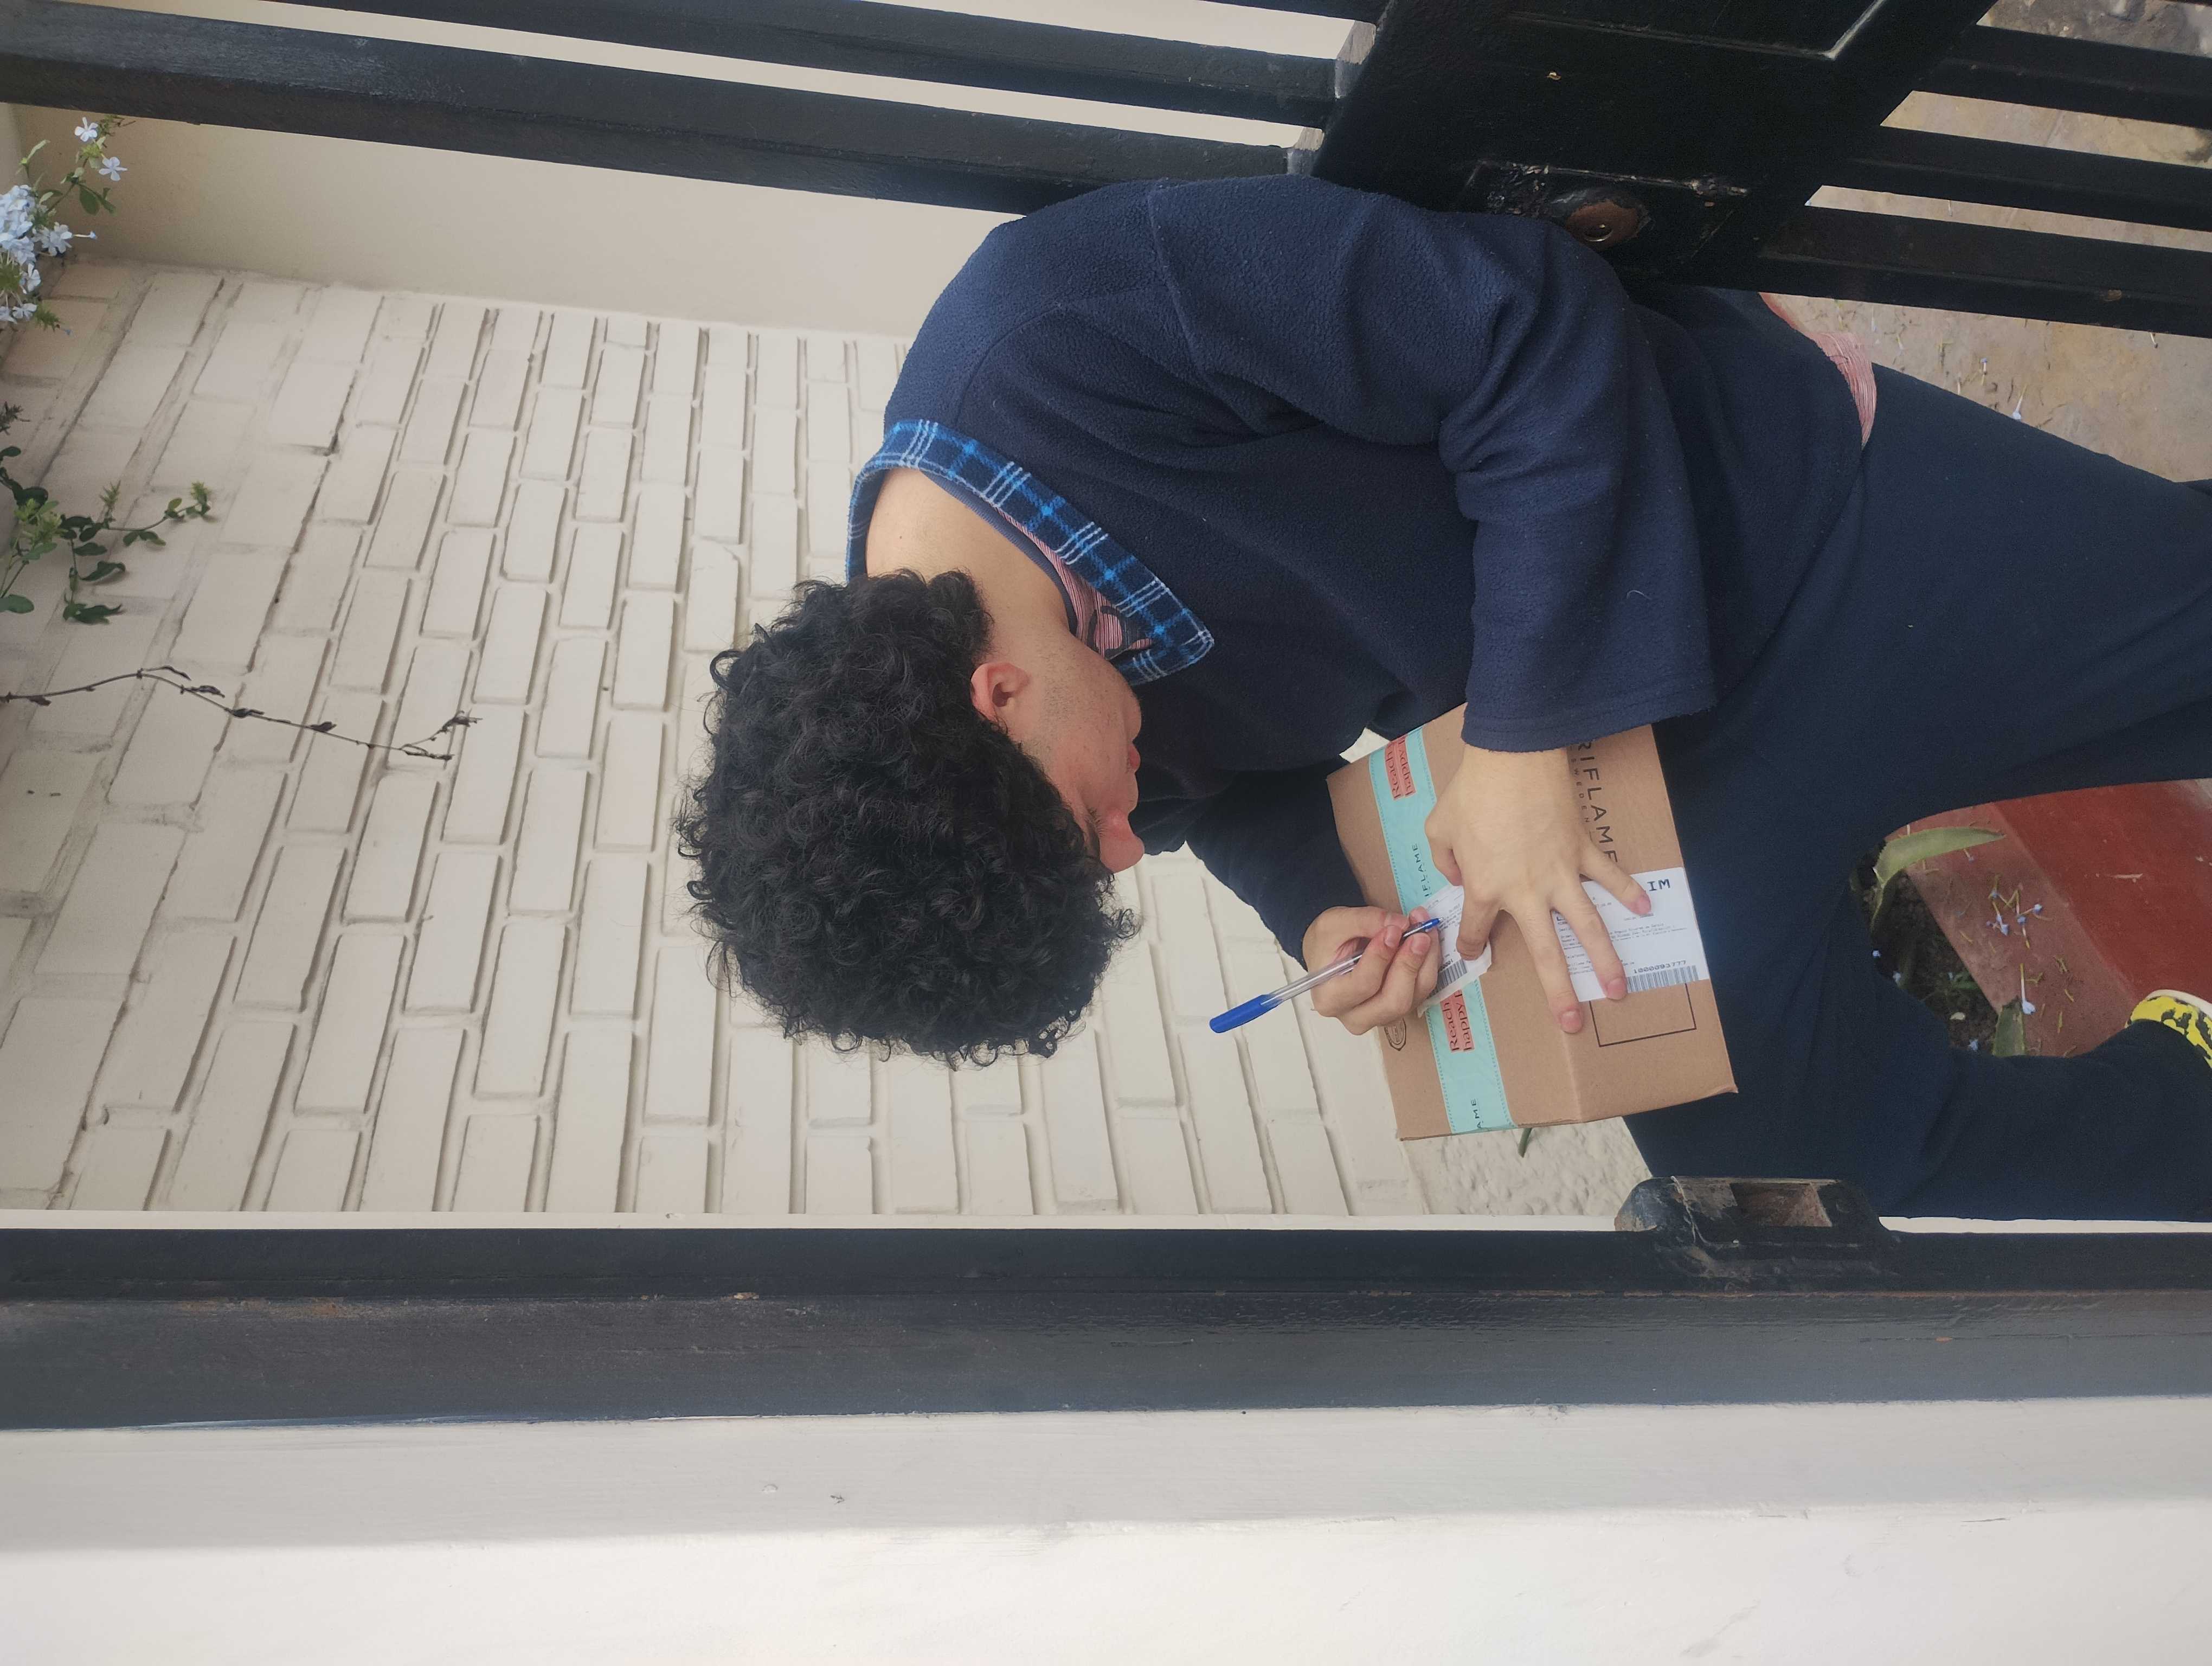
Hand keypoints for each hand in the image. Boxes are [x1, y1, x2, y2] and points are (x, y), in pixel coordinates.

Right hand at [1302, 904, 1440, 1036]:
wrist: (1331, 953)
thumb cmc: (1327, 941)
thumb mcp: (1335, 923)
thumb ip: (1365, 921)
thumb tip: (1401, 924)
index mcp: (1330, 998)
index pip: (1362, 985)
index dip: (1381, 957)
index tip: (1393, 930)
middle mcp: (1355, 1016)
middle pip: (1392, 1002)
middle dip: (1409, 965)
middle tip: (1418, 935)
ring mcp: (1380, 1017)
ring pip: (1413, 998)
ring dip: (1425, 964)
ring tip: (1425, 932)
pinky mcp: (1398, 1009)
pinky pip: (1422, 992)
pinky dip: (1428, 965)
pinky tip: (1427, 942)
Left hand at [1423, 743, 1650, 1032]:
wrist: (1511, 757)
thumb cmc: (1470, 792)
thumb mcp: (1439, 827)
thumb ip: (1445, 860)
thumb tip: (1458, 875)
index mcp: (1486, 889)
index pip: (1479, 931)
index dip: (1474, 945)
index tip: (1474, 954)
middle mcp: (1526, 892)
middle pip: (1545, 953)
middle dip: (1559, 992)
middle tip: (1571, 1023)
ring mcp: (1559, 873)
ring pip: (1587, 926)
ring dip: (1605, 960)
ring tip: (1617, 990)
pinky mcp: (1582, 849)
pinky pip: (1609, 875)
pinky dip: (1628, 891)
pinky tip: (1644, 910)